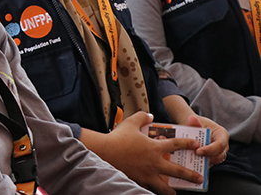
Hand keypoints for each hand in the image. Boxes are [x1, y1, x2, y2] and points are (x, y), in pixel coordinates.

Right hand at [82, 112, 203, 194]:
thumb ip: (142, 117)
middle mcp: (154, 163)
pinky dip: (154, 189)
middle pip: (178, 171)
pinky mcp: (138, 180)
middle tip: (200, 178)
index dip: (188, 144)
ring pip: (164, 187)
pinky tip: (155, 189)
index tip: (196, 145)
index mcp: (155, 147)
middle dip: (190, 176)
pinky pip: (149, 187)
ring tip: (176, 191)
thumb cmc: (117, 137)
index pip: (176, 145)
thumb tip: (150, 116)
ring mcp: (147, 174)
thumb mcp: (130, 122)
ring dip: (172, 190)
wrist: (104, 151)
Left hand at [185, 115, 229, 166]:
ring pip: (214, 161)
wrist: (192, 128)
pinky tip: (191, 164)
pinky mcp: (212, 159)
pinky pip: (208, 164)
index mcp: (222, 134)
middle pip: (219, 155)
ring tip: (192, 161)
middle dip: (207, 158)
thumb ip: (194, 122)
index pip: (220, 144)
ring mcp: (219, 153)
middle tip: (194, 157)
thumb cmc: (196, 124)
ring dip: (204, 162)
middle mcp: (223, 145)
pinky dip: (201, 164)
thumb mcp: (195, 122)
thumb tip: (192, 119)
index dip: (210, 149)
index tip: (198, 151)